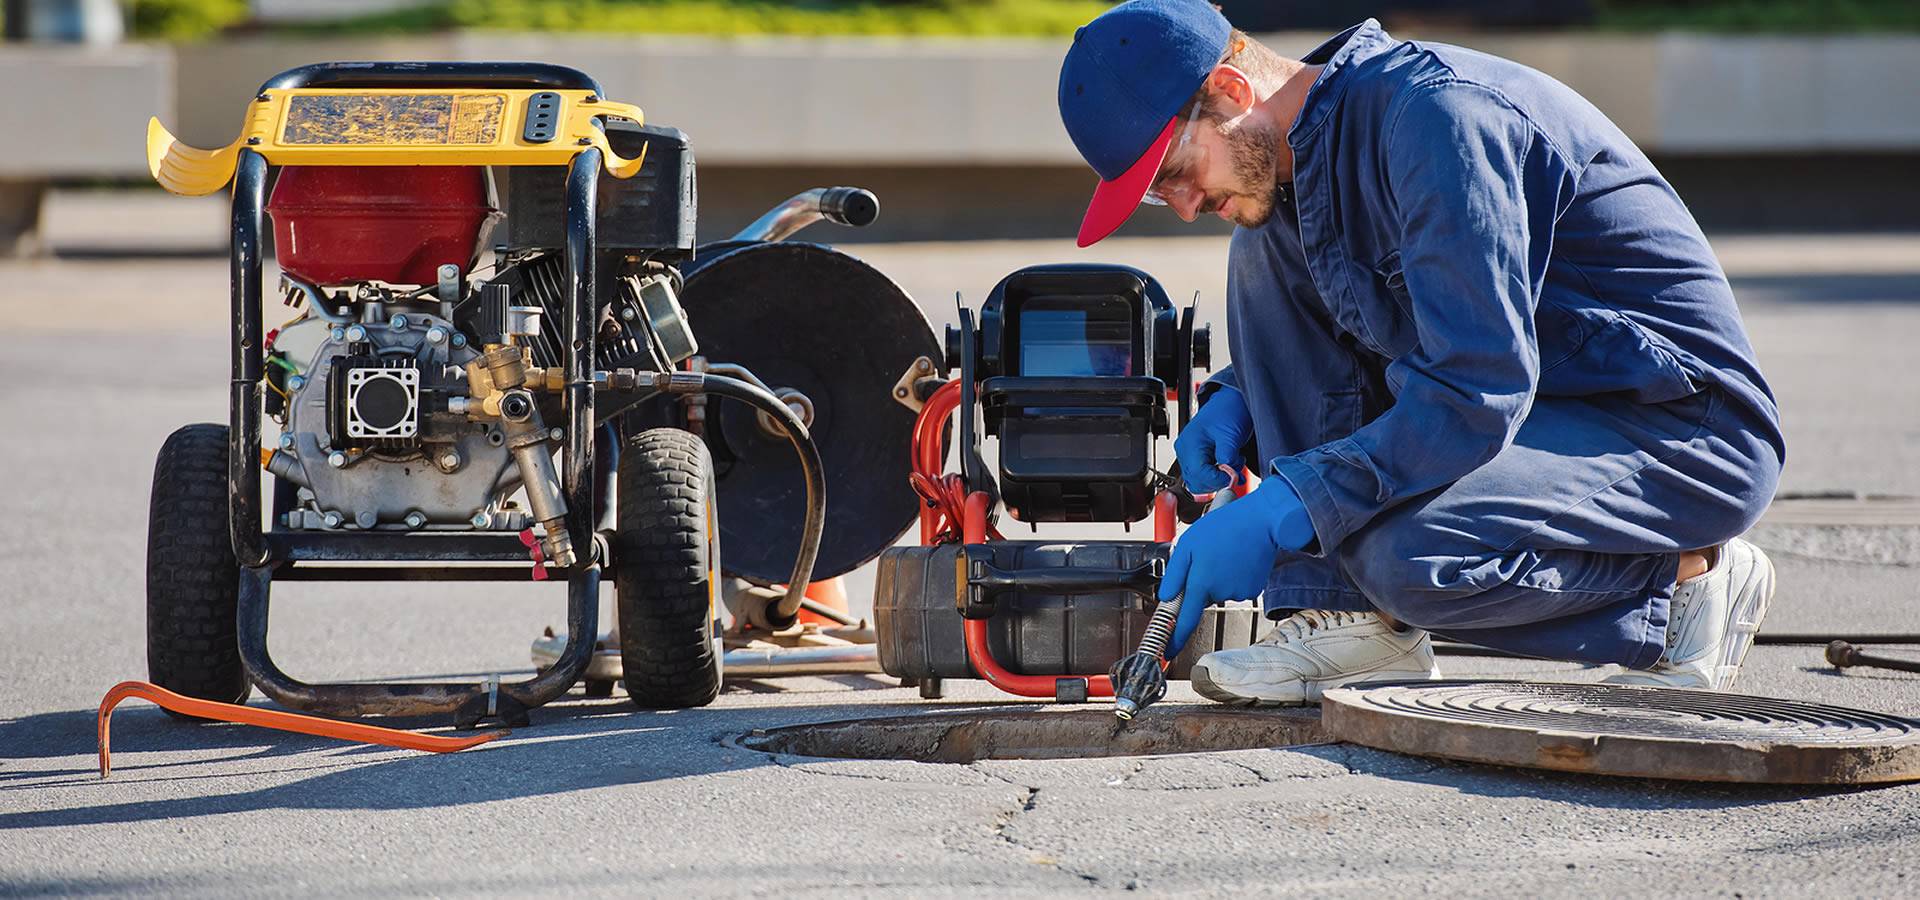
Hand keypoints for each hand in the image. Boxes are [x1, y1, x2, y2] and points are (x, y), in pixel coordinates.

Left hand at [1161, 477, 1315, 654]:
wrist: (1262, 521)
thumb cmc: (1224, 527)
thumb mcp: (1188, 546)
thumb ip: (1174, 575)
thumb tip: (1166, 599)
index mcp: (1201, 583)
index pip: (1186, 621)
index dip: (1175, 639)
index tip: (1168, 653)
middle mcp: (1221, 592)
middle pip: (1203, 598)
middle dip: (1201, 583)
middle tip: (1207, 557)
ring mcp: (1239, 592)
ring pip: (1220, 592)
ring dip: (1218, 578)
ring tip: (1224, 553)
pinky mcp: (1253, 589)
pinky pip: (1236, 588)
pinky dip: (1233, 577)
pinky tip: (1237, 558)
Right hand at [1174, 386, 1252, 493]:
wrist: (1230, 403)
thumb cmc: (1228, 412)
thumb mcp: (1231, 435)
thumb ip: (1228, 458)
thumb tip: (1228, 476)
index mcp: (1190, 444)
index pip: (1198, 475)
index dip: (1218, 479)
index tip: (1233, 475)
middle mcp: (1185, 451)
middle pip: (1196, 482)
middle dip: (1218, 480)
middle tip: (1234, 469)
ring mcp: (1188, 455)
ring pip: (1199, 482)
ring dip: (1219, 479)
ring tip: (1233, 464)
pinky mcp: (1195, 457)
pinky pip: (1203, 476)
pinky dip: (1217, 476)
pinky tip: (1229, 465)